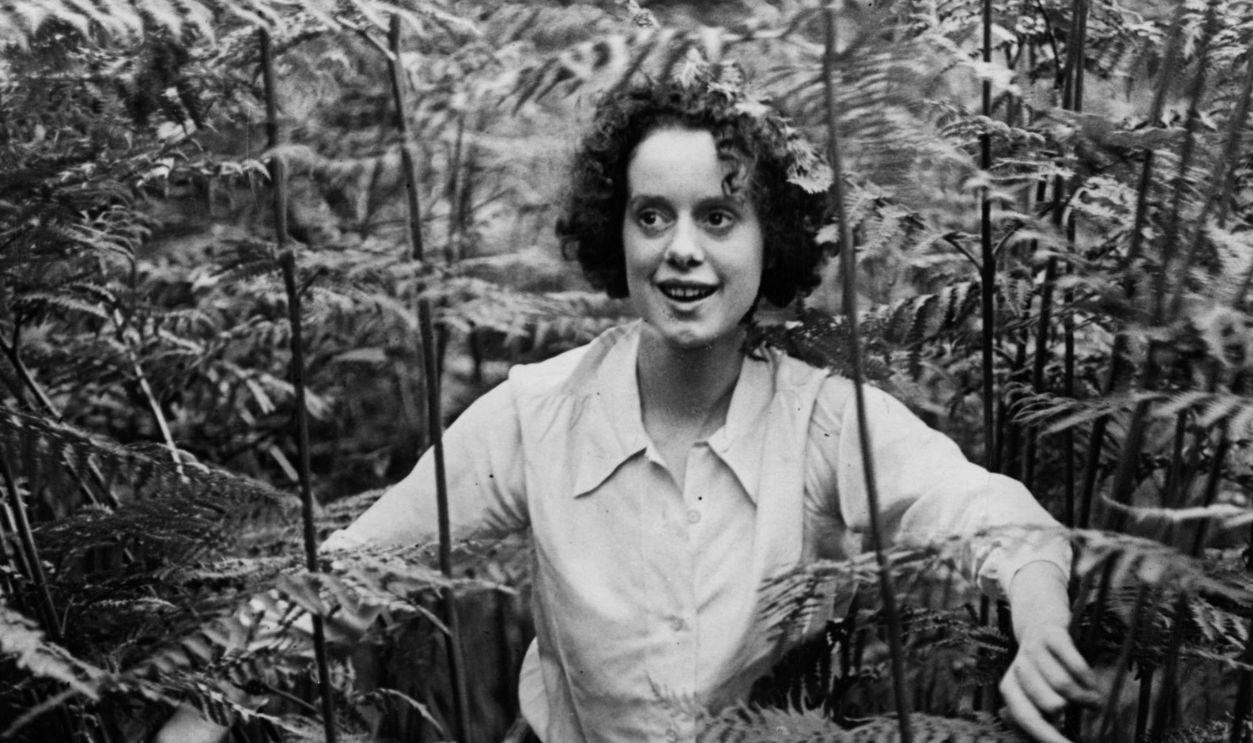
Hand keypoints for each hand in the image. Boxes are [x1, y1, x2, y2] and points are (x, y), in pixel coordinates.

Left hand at [999, 621, 1099, 742]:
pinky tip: (1093, 684)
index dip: (1050, 737)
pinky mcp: (1051, 633)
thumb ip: (1039, 714)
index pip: (1028, 719)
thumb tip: (1055, 734)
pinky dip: (1087, 678)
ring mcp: (1033, 649)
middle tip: (1088, 710)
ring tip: (1094, 700)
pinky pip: (1074, 663)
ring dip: (1085, 697)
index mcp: (1010, 687)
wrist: (1039, 617)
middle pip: (1049, 705)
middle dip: (1073, 714)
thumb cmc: (1042, 665)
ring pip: (1063, 686)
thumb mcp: (1034, 689)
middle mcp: (1018, 669)